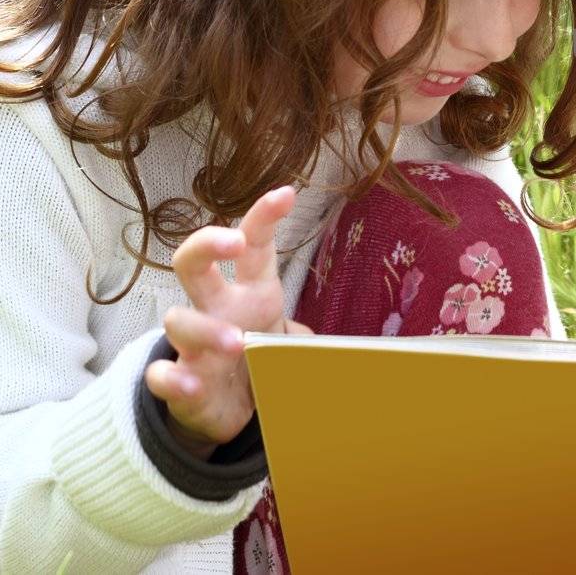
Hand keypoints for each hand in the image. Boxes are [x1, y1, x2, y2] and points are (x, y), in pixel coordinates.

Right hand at [143, 185, 312, 456]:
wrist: (229, 407)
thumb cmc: (263, 356)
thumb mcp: (296, 337)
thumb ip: (327, 335)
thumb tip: (389, 351)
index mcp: (251, 291)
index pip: (254, 244)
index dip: (265, 215)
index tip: (287, 193)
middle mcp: (216, 308)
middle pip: (194, 261)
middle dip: (208, 242)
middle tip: (235, 241)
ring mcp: (192, 342)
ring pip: (178, 319)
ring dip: (205, 328)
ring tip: (238, 344)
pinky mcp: (180, 380)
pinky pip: (162, 374)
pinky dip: (172, 378)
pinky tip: (190, 383)